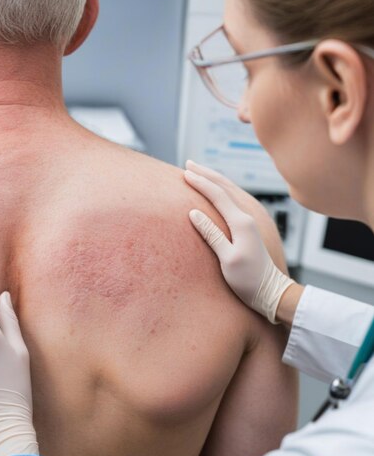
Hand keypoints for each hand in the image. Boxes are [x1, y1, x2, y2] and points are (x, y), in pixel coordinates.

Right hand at [183, 160, 293, 323]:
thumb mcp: (227, 259)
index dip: (200, 182)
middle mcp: (247, 217)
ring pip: (230, 192)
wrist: (271, 291)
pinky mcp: (248, 228)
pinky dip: (221, 191)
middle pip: (225, 187)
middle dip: (206, 174)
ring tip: (199, 172)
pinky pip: (233, 201)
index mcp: (241, 223)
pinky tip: (216, 191)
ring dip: (214, 179)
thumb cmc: (248, 280)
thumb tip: (193, 212)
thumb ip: (211, 234)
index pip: (218, 195)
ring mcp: (249, 222)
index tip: (184, 174)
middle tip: (188, 164)